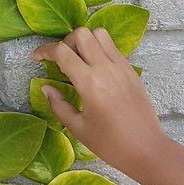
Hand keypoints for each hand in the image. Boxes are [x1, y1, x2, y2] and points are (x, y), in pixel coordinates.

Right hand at [31, 26, 171, 183]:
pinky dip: (99, 48)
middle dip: (66, 42)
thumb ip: (59, 105)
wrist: (147, 150)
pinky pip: (112, 47)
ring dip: (85, 40)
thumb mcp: (79, 129)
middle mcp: (105, 68)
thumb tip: (46, 88)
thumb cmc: (111, 144)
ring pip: (99, 34)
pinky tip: (95, 68)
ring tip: (79, 60)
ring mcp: (121, 66)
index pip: (62, 52)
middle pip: (81, 34)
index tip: (35, 57)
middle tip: (61, 61)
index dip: (44, 51)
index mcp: (90, 83)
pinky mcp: (131, 70)